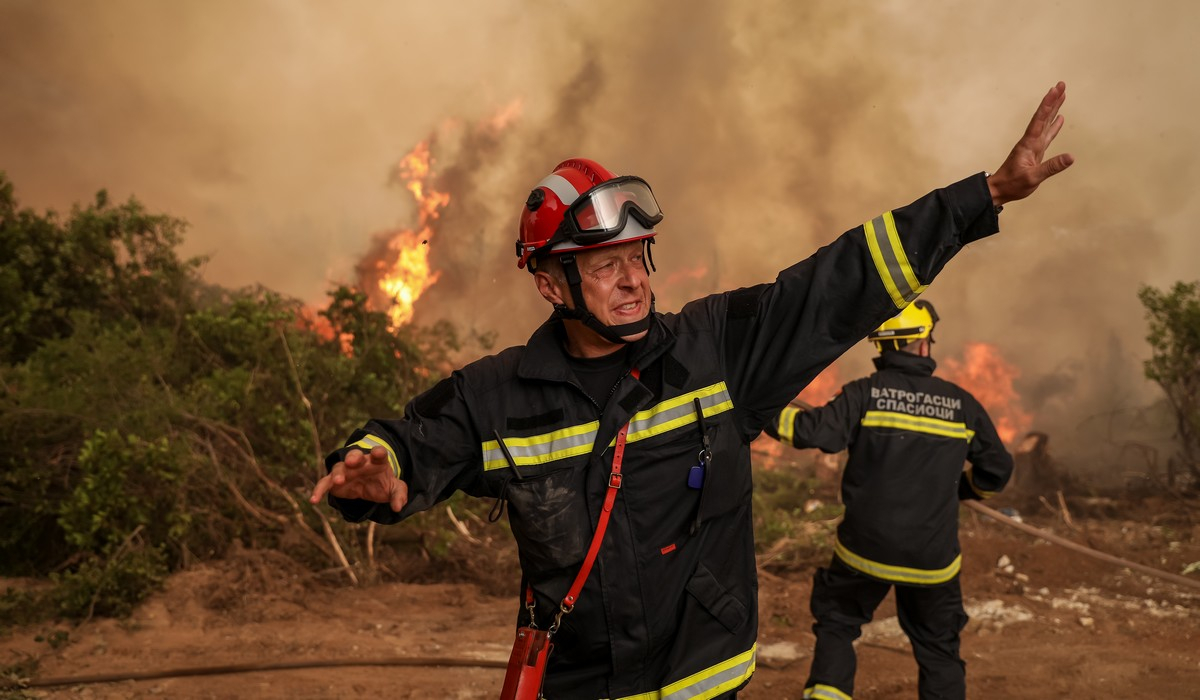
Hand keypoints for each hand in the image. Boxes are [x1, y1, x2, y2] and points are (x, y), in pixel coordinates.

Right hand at [309, 446, 407, 511]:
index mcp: (377, 460)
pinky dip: (318, 490)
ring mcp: (346, 470)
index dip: (378, 452)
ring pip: (339, 468)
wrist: (371, 486)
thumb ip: (398, 495)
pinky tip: (314, 500)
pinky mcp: (334, 482)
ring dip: (338, 473)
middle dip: (354, 457)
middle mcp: (360, 462)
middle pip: (355, 455)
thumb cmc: (383, 484)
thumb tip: (397, 508)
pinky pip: (325, 484)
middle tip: (352, 462)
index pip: (379, 453)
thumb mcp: (395, 489)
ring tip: (338, 481)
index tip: (378, 453)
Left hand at [987, 81, 1075, 206]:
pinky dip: (1053, 125)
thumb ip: (1051, 167)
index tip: (1056, 89)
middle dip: (1052, 100)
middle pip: (1043, 117)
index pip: (1040, 120)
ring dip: (1054, 109)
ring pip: (1046, 123)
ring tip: (1062, 95)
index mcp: (1029, 144)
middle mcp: (1031, 141)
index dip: (1048, 104)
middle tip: (1061, 85)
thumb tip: (1071, 157)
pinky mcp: (1035, 151)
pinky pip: (1047, 134)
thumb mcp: (1032, 178)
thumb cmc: (1012, 184)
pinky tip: (1059, 118)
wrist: (1000, 190)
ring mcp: (1033, 146)